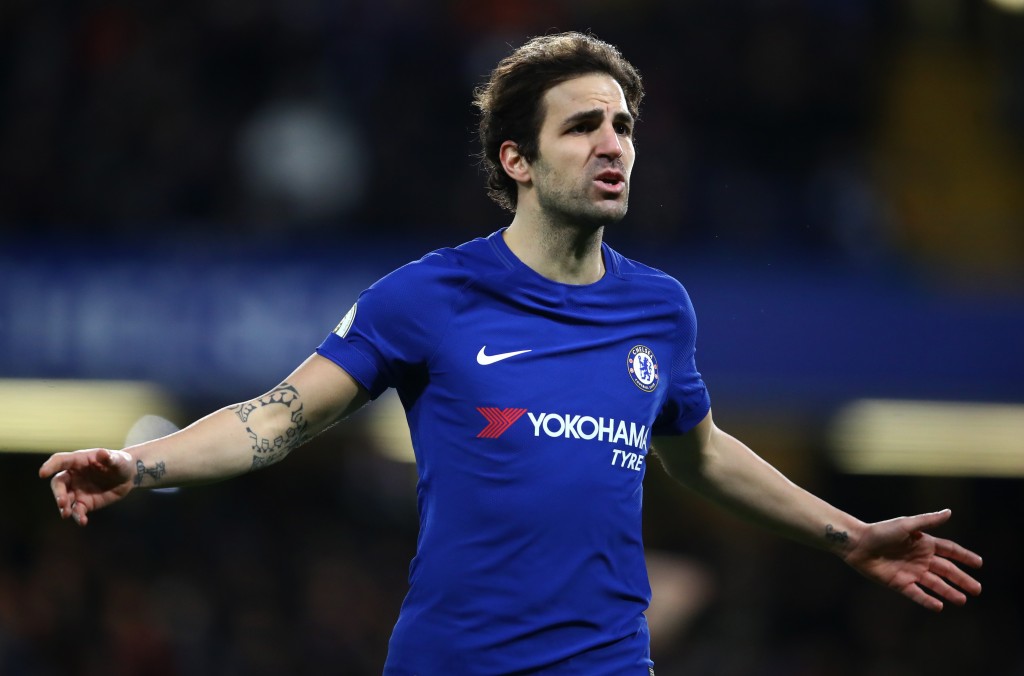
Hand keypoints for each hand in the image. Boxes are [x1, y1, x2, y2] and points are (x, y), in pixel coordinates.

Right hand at [39, 448, 134, 526]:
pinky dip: (78, 516)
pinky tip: (83, 521)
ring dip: (63, 507)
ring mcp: (77, 490)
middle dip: (58, 493)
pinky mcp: (84, 503)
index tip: (42, 473)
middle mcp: (73, 476)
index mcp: (78, 461)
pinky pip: (77, 510)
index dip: (50, 466)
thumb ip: (109, 458)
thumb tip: (102, 453)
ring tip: (66, 514)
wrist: (127, 477)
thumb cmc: (120, 462)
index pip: (60, 461)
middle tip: (62, 502)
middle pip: (58, 483)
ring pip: (64, 499)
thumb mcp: (118, 459)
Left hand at [843, 509, 981, 611]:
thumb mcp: (906, 525)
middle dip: (962, 579)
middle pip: (946, 570)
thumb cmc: (880, 531)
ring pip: (934, 584)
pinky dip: (927, 600)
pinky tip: (939, 606)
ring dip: (948, 592)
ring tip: (963, 600)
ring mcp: (911, 572)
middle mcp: (920, 559)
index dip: (964, 557)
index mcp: (924, 543)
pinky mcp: (899, 583)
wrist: (857, 544)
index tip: (979, 563)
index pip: (949, 551)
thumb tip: (949, 512)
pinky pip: (916, 593)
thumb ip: (928, 521)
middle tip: (977, 590)